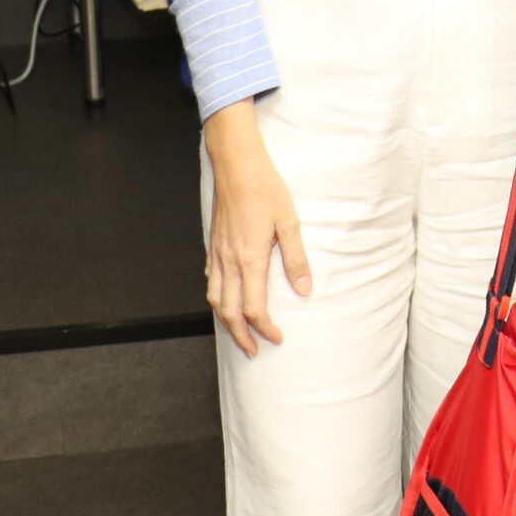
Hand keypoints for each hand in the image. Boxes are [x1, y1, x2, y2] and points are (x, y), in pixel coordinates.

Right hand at [202, 101, 310, 356]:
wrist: (236, 164)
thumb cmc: (265, 188)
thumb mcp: (289, 222)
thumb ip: (296, 258)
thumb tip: (305, 290)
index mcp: (249, 260)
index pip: (253, 308)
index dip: (265, 328)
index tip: (277, 339)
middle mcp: (229, 261)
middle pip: (228, 312)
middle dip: (240, 336)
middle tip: (252, 351)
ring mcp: (217, 253)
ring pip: (214, 298)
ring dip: (225, 320)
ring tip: (237, 332)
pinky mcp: (213, 244)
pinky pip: (210, 279)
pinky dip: (216, 296)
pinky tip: (224, 297)